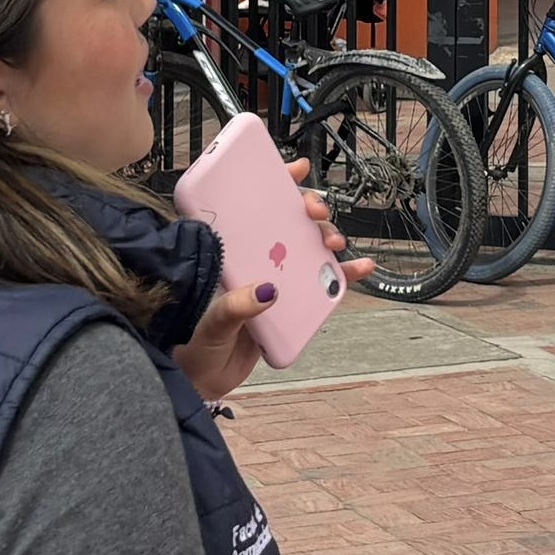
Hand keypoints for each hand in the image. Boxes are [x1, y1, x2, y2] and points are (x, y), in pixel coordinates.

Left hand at [173, 159, 370, 404]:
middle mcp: (253, 261)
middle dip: (306, 210)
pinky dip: (344, 276)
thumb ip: (235, 307)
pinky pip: (321, 286)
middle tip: (314, 213)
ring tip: (334, 242)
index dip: (272, 183)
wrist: (203, 384)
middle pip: (286, 223)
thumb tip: (267, 291)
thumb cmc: (194, 346)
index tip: (294, 169)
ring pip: (307, 249)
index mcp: (227, 254)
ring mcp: (274, 280)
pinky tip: (361, 269)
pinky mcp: (290, 305)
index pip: (250, 208)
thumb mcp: (211, 324)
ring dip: (326, 238)